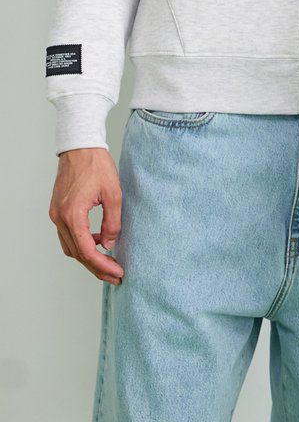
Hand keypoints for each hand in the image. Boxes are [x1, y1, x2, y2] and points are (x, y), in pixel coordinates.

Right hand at [49, 148, 123, 283]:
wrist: (80, 146)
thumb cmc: (96, 165)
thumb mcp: (113, 193)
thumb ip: (112, 222)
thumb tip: (110, 245)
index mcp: (73, 215)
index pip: (87, 251)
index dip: (103, 266)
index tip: (118, 272)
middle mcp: (60, 218)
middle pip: (77, 254)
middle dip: (97, 267)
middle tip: (115, 275)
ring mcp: (56, 214)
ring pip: (70, 246)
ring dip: (88, 257)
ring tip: (109, 262)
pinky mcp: (58, 210)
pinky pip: (68, 235)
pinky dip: (82, 242)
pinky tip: (98, 240)